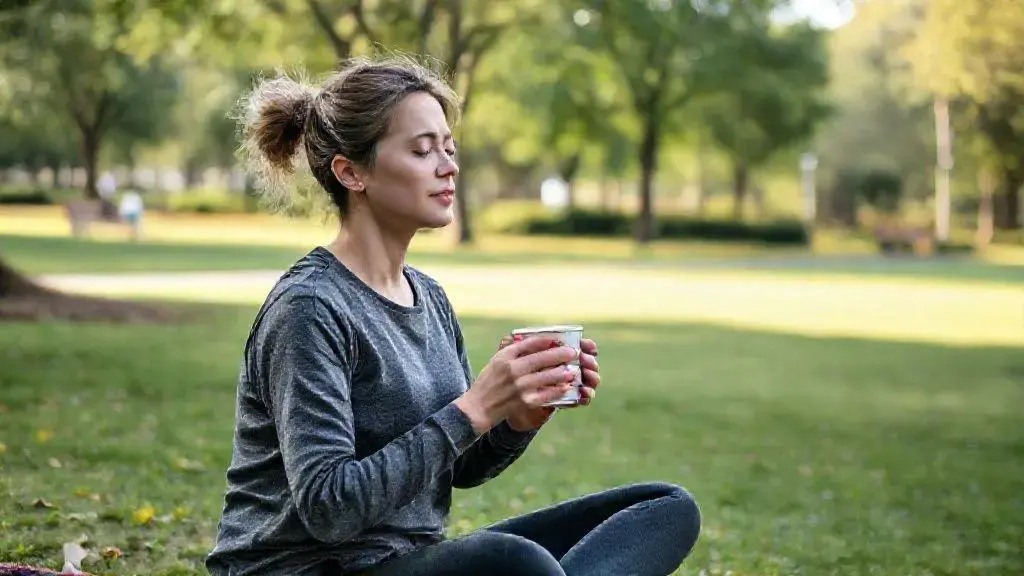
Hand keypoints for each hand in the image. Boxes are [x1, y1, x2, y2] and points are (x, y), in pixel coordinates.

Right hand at [453, 334, 578, 433]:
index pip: (530, 343)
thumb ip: (513, 351)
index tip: (558, 338)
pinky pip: (547, 394)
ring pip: (547, 376)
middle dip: (560, 354)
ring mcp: (520, 386)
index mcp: (505, 356)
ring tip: (573, 370)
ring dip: (563, 372)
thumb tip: (536, 342)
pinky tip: (565, 387)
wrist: (479, 407)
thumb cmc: (489, 382)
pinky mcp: (525, 401)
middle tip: (573, 352)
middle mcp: (513, 369)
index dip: (547, 340)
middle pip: (542, 358)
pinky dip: (558, 390)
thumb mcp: (496, 361)